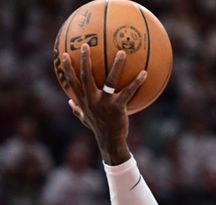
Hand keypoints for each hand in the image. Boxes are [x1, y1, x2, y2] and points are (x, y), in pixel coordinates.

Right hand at [60, 43, 145, 163]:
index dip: (67, 68)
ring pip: (109, 80)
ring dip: (116, 65)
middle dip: (85, 60)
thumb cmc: (98, 129)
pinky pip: (128, 91)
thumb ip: (77, 109)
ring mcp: (104, 103)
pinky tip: (144, 73)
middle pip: (86, 76)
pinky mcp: (117, 107)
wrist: (110, 142)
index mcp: (83, 101)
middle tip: (85, 45)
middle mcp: (91, 100)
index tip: (65, 55)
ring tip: (122, 52)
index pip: (72, 82)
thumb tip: (69, 101)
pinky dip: (137, 82)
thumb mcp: (85, 119)